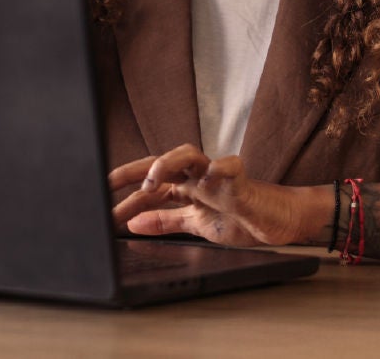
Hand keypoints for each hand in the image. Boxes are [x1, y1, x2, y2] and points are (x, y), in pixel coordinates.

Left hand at [109, 144, 320, 246]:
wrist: (280, 222)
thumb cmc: (242, 218)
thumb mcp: (197, 225)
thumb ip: (166, 221)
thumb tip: (134, 222)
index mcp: (187, 188)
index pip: (150, 186)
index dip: (124, 192)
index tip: (99, 200)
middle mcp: (198, 177)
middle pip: (161, 163)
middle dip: (134, 171)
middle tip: (110, 184)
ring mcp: (218, 176)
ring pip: (189, 155)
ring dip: (167, 163)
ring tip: (152, 181)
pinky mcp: (242, 181)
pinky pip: (230, 166)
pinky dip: (220, 168)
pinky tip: (210, 175)